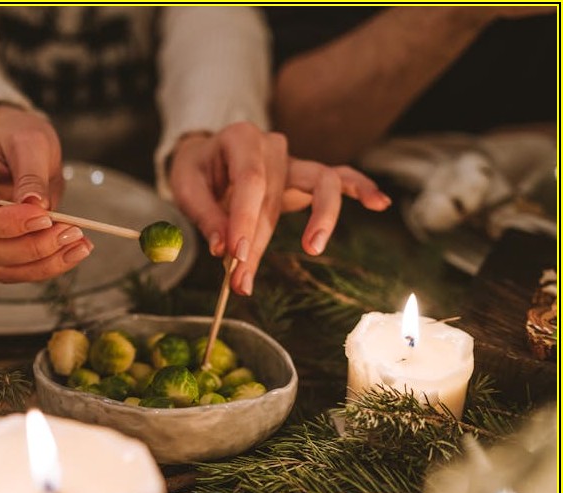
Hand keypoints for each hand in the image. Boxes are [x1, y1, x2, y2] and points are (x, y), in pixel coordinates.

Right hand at [0, 105, 92, 282]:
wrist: (22, 147)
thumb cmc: (18, 137)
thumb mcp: (29, 141)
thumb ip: (30, 174)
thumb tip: (37, 205)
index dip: (3, 224)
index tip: (43, 216)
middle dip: (32, 246)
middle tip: (71, 231)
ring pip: (4, 268)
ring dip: (44, 263)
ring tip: (80, 243)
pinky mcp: (4, 249)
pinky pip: (21, 270)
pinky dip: (49, 266)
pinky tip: (76, 250)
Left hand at [168, 121, 390, 294]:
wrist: (208, 155)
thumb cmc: (197, 170)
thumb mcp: (186, 187)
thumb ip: (206, 216)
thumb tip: (224, 249)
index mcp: (241, 139)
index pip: (250, 182)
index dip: (245, 219)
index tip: (236, 256)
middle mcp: (273, 145)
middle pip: (275, 197)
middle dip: (259, 242)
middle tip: (241, 282)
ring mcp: (294, 160)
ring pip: (319, 185)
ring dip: (321, 217)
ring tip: (314, 246)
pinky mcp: (306, 175)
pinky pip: (339, 177)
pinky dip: (359, 188)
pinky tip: (379, 203)